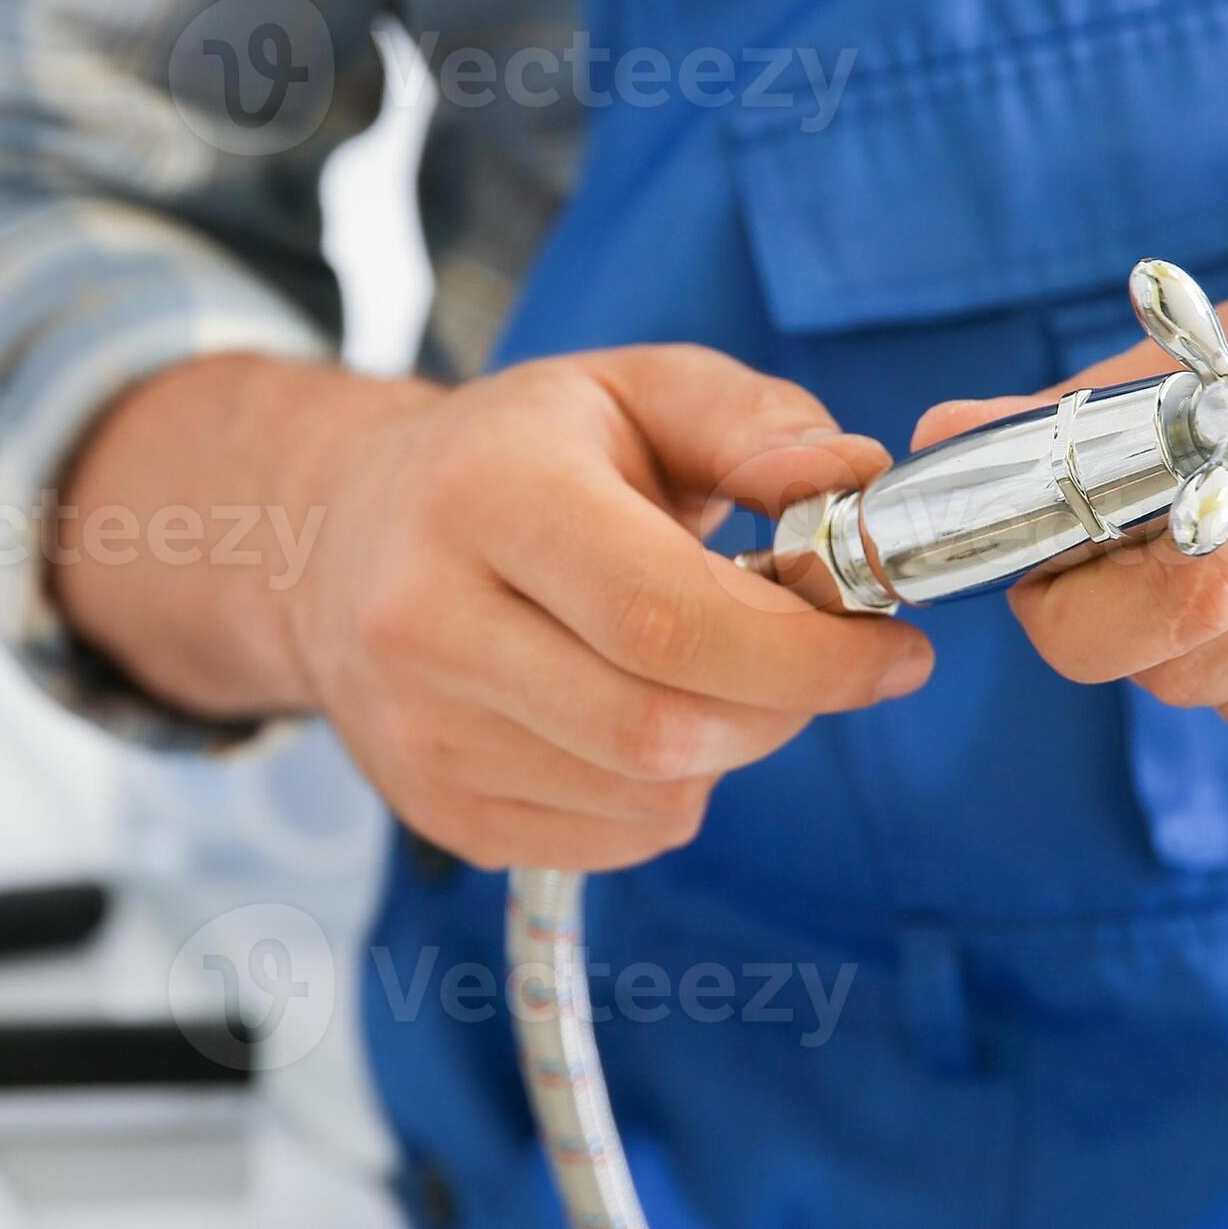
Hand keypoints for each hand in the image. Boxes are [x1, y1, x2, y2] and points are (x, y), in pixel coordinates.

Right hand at [61, 349, 932, 871]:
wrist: (337, 537)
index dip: (805, 653)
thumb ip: (757, 425)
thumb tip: (858, 481)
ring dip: (729, 749)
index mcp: (484, 498)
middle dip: (783, 707)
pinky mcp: (432, 807)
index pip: (666, 619)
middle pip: (661, 728)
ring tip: (712, 671)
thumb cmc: (514, 456)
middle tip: (821, 662)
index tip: (890, 647)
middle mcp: (426, 622)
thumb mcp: (633, 389)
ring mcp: (419, 730)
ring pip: (648, 797)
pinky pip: (610, 838)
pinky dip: (667, 790)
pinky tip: (642, 710)